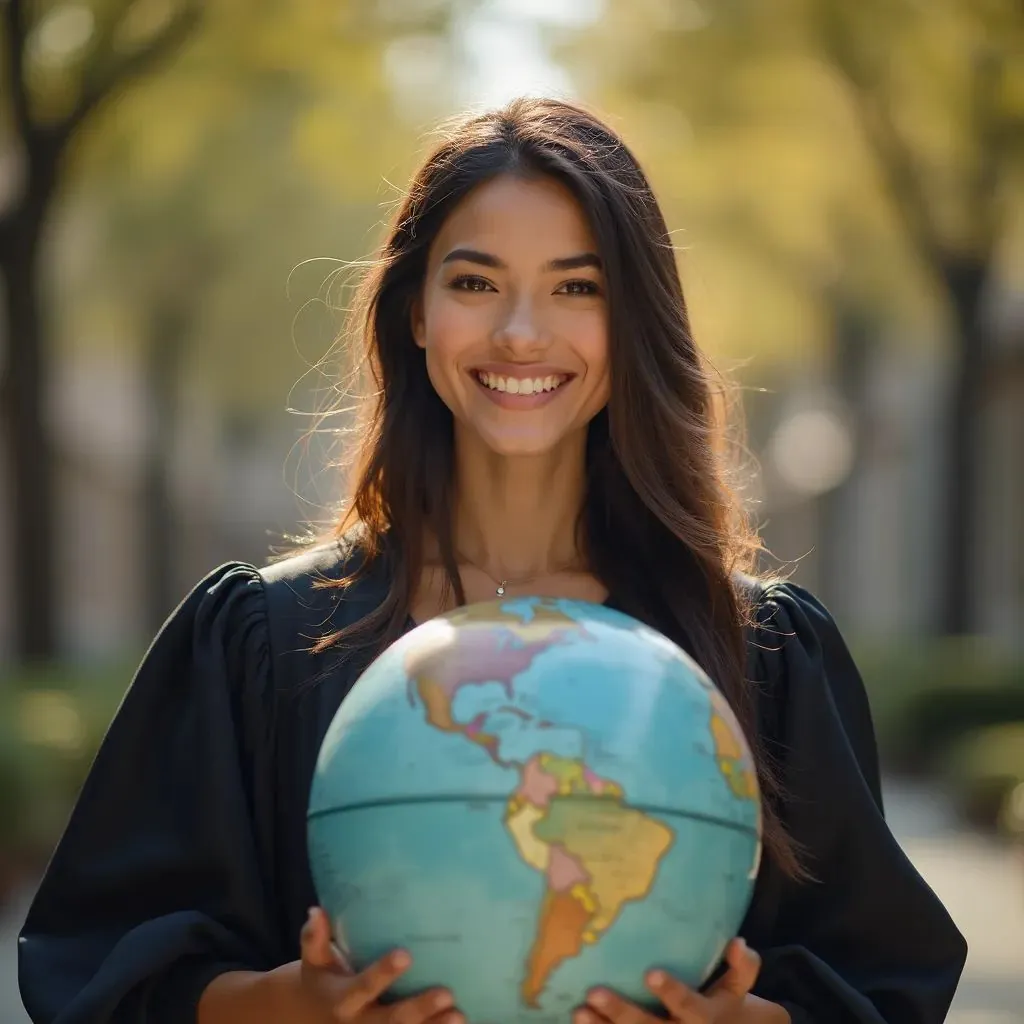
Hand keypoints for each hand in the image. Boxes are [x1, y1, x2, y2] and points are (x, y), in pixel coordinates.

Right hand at [299, 907, 462, 1022]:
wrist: (310, 1018)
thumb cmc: (322, 979)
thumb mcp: (314, 961)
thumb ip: (313, 938)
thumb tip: (316, 911)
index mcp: (343, 1000)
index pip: (364, 986)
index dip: (384, 973)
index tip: (405, 954)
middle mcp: (360, 1023)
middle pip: (390, 1020)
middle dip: (419, 1009)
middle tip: (447, 993)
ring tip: (459, 1016)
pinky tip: (463, 1023)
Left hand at [576, 939, 789, 1023]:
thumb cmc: (725, 1005)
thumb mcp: (738, 990)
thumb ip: (743, 967)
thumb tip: (738, 942)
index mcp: (705, 1016)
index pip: (688, 1004)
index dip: (671, 992)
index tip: (650, 973)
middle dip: (622, 1012)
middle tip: (594, 992)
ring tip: (579, 1012)